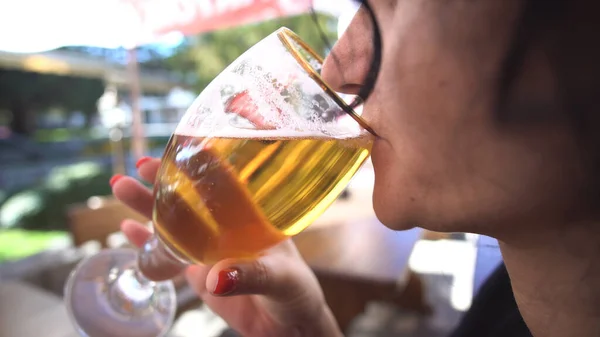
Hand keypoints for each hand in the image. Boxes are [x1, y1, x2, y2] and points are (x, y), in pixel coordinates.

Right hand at [111, 158, 342, 336]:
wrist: (288, 325)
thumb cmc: (295, 292)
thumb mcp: (280, 278)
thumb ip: (250, 275)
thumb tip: (216, 278)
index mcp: (252, 217)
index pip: (225, 183)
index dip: (202, 164)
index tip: (179, 148)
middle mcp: (228, 226)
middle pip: (191, 197)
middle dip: (164, 180)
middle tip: (137, 167)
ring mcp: (211, 247)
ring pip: (174, 221)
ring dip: (147, 205)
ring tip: (120, 187)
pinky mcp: (199, 271)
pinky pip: (168, 253)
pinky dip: (147, 242)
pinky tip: (127, 228)